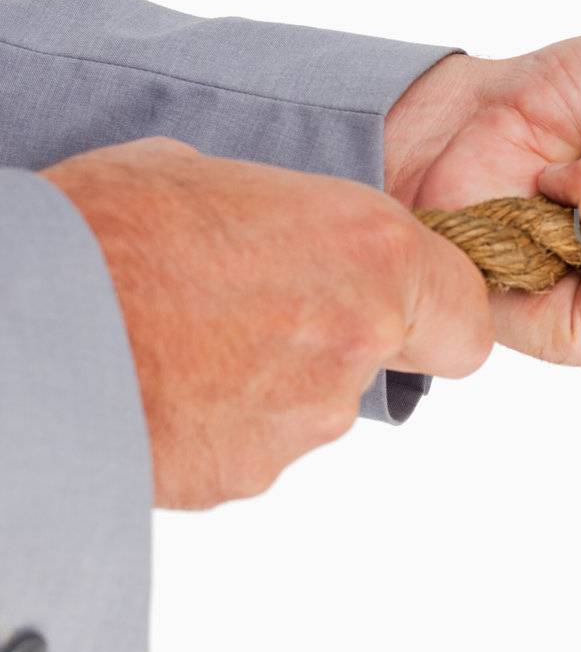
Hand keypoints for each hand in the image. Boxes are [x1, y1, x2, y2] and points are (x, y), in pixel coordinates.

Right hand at [44, 138, 493, 508]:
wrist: (20, 322)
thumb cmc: (107, 226)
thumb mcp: (212, 177)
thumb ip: (289, 222)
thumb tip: (287, 240)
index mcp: (370, 254)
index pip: (465, 319)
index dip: (434, 314)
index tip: (395, 302)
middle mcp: (354, 341)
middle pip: (380, 359)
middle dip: (334, 339)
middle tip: (253, 307)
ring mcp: (303, 419)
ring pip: (312, 406)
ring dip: (265, 380)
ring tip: (179, 337)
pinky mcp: (243, 474)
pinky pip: (250, 444)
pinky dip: (215, 423)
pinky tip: (157, 383)